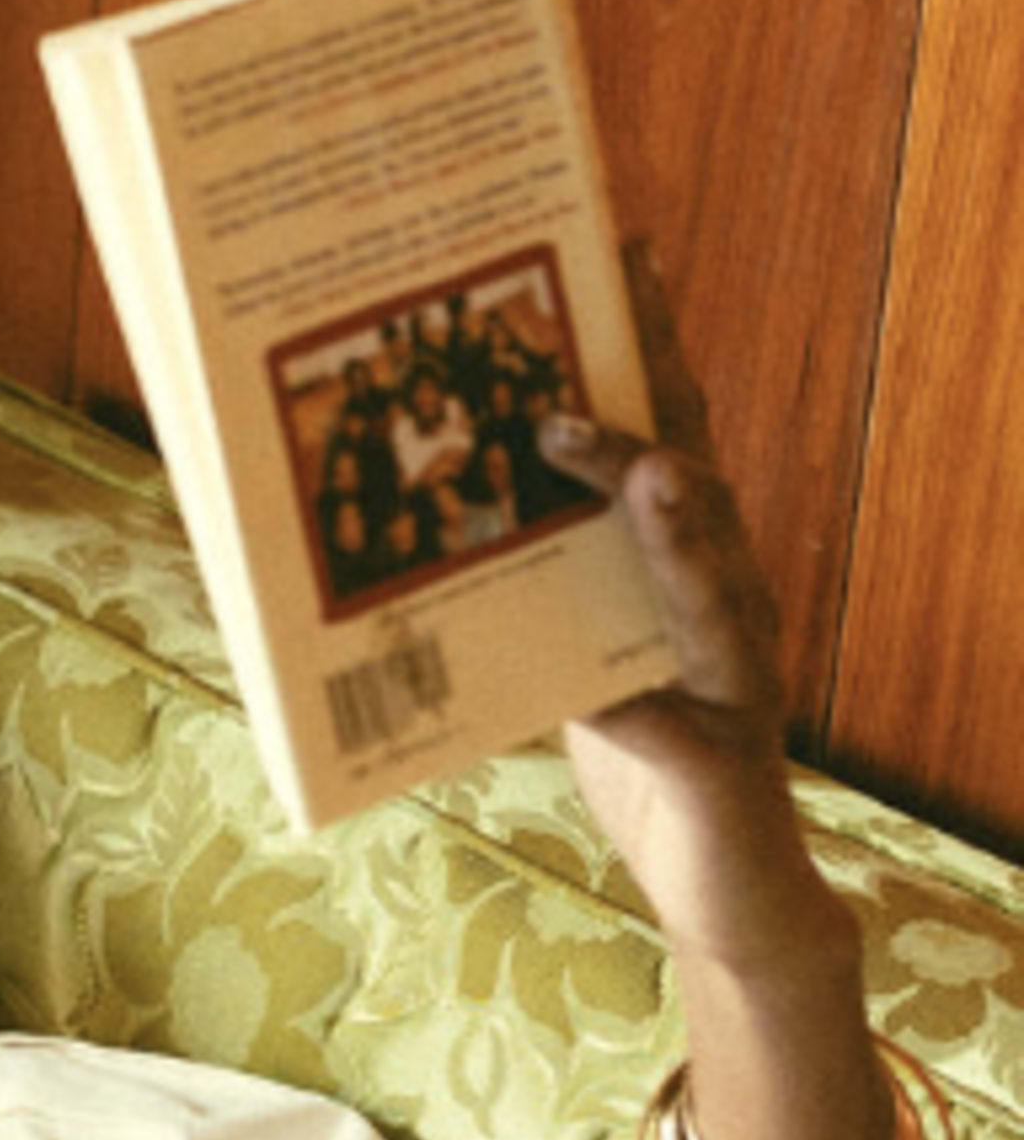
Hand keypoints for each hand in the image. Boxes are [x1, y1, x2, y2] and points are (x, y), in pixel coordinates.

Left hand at [544, 257, 832, 970]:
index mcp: (681, 559)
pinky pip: (677, 731)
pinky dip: (635, 710)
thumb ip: (512, 583)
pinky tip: (595, 696)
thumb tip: (399, 511)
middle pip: (698, 481)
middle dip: (655, 402)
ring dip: (680, 528)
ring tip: (647, 471)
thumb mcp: (558, 649)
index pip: (670, 429)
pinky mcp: (727, 767)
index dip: (648, 343)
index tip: (620, 248)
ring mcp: (740, 680)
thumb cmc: (639, 753)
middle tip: (611, 327)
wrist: (718, 891)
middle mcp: (725, 600)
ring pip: (715, 589)